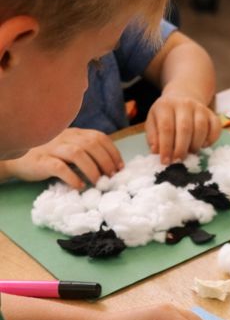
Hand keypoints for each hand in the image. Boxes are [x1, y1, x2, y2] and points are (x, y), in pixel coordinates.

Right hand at [5, 128, 122, 189]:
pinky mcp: (42, 161)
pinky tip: (79, 186)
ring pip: (77, 153)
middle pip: (91, 144)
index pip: (99, 137)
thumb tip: (111, 168)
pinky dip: (72, 177)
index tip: (120, 168)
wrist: (20, 159)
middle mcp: (65, 137)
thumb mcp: (70, 149)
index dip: (113, 152)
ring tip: (97, 183)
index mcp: (75, 133)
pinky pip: (59, 167)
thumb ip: (87, 153)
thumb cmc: (50, 156)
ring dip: (91, 169)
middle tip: (110, 178)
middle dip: (105, 162)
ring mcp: (53, 148)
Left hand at [145, 87, 220, 162]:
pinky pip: (215, 128)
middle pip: (185, 128)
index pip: (166, 127)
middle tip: (178, 160)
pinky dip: (211, 140)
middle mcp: (184, 104)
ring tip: (190, 152)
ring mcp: (200, 108)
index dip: (166, 147)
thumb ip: (153, 136)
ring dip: (196, 145)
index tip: (165, 161)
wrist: (182, 97)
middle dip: (181, 148)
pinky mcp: (211, 113)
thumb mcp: (153, 121)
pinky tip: (203, 145)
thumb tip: (156, 151)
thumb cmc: (166, 114)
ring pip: (201, 128)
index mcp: (166, 106)